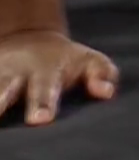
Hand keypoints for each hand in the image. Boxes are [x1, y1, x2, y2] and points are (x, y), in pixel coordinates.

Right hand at [0, 30, 117, 126]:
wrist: (29, 38)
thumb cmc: (67, 62)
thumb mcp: (90, 62)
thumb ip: (103, 75)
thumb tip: (106, 92)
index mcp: (46, 71)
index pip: (46, 90)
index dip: (44, 104)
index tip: (41, 121)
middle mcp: (13, 73)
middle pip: (5, 88)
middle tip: (1, 115)